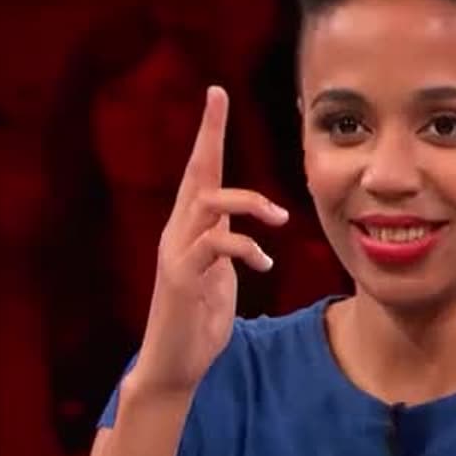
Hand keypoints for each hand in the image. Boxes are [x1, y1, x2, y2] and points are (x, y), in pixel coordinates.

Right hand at [132, 87, 289, 393]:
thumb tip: (245, 225)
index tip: (215, 93)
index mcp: (189, 227)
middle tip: (219, 98)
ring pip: (208, 203)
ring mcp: (176, 253)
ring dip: (250, 204)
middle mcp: (177, 232)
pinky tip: (264, 264)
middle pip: (193, 172)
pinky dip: (246, 248)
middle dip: (207, 133)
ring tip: (280, 218)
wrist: (175, 362)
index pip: (197, 170)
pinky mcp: (182, 278)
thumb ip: (227, 242)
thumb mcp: (220, 270)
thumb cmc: (199, 316)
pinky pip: (216, 246)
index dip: (207, 132)